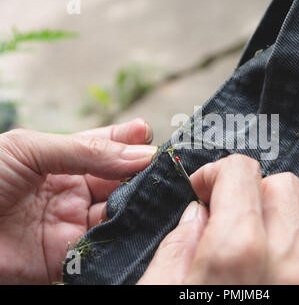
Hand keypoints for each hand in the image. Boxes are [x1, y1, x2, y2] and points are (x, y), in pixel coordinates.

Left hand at [0, 119, 156, 283]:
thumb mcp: (29, 148)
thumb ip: (87, 150)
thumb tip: (140, 152)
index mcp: (61, 161)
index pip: (105, 149)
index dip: (130, 141)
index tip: (153, 135)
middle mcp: (72, 192)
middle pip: (119, 181)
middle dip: (145, 173)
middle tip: (173, 167)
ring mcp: (73, 225)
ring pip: (120, 212)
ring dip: (144, 203)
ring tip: (171, 192)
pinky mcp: (69, 258)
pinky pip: (107, 246)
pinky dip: (130, 236)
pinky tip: (151, 224)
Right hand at [139, 154, 298, 284]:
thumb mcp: (156, 292)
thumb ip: (176, 247)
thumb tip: (198, 216)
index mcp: (238, 251)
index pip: (242, 171)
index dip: (214, 173)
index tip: (201, 192)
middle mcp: (286, 262)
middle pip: (284, 185)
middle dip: (251, 188)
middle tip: (222, 212)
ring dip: (267, 219)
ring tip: (237, 247)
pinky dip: (281, 247)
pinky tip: (255, 270)